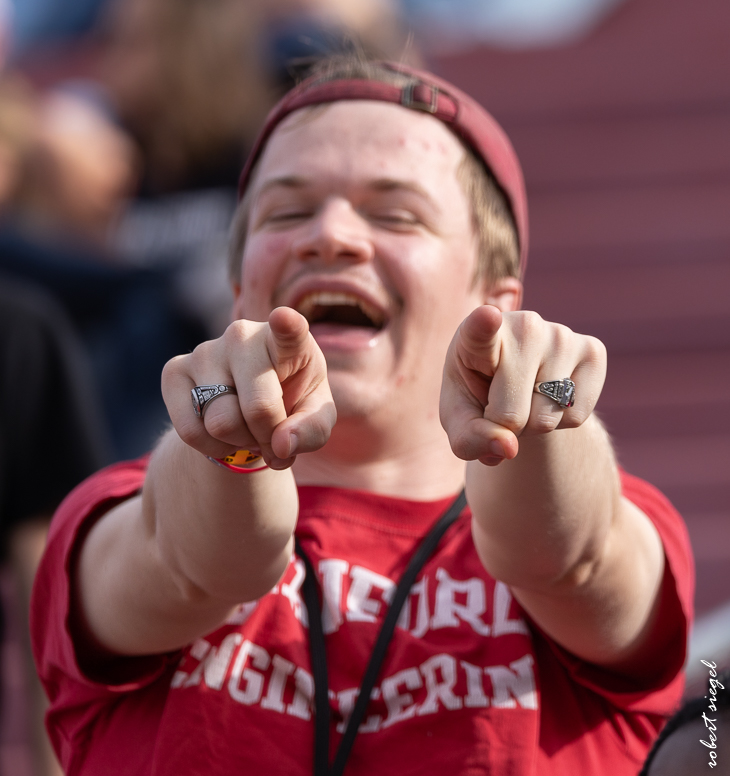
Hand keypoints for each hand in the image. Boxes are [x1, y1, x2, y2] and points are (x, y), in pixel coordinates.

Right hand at [162, 307, 335, 468]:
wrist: (249, 409)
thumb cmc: (292, 405)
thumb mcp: (316, 420)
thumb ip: (311, 431)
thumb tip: (281, 445)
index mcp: (289, 342)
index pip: (289, 330)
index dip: (287, 325)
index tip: (284, 318)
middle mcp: (243, 336)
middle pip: (257, 409)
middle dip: (267, 437)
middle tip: (272, 436)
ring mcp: (205, 350)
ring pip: (220, 423)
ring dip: (239, 442)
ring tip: (248, 429)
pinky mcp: (174, 370)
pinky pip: (189, 431)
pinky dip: (211, 447)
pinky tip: (223, 433)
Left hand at [439, 305, 605, 464]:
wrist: (513, 383)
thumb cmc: (476, 396)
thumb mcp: (459, 420)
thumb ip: (469, 439)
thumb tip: (509, 447)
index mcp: (474, 336)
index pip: (480, 329)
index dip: (483, 324)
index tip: (488, 316)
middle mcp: (523, 326)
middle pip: (512, 413)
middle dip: (505, 428)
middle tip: (499, 405)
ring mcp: (561, 335)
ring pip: (546, 419)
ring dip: (533, 427)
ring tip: (523, 398)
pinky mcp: (593, 351)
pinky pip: (576, 416)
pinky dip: (560, 424)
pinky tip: (547, 397)